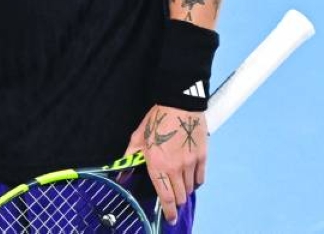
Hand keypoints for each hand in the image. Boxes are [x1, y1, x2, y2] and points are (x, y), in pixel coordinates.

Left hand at [125, 104, 207, 224]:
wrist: (179, 104)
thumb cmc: (157, 119)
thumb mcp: (138, 138)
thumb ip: (130, 158)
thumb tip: (121, 174)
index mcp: (157, 165)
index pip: (165, 197)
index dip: (168, 212)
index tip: (170, 219)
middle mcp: (175, 168)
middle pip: (179, 196)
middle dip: (175, 201)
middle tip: (171, 198)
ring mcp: (191, 163)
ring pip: (190, 189)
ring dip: (184, 190)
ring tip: (178, 183)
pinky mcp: (202, 157)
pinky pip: (200, 178)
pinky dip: (195, 181)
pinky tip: (190, 177)